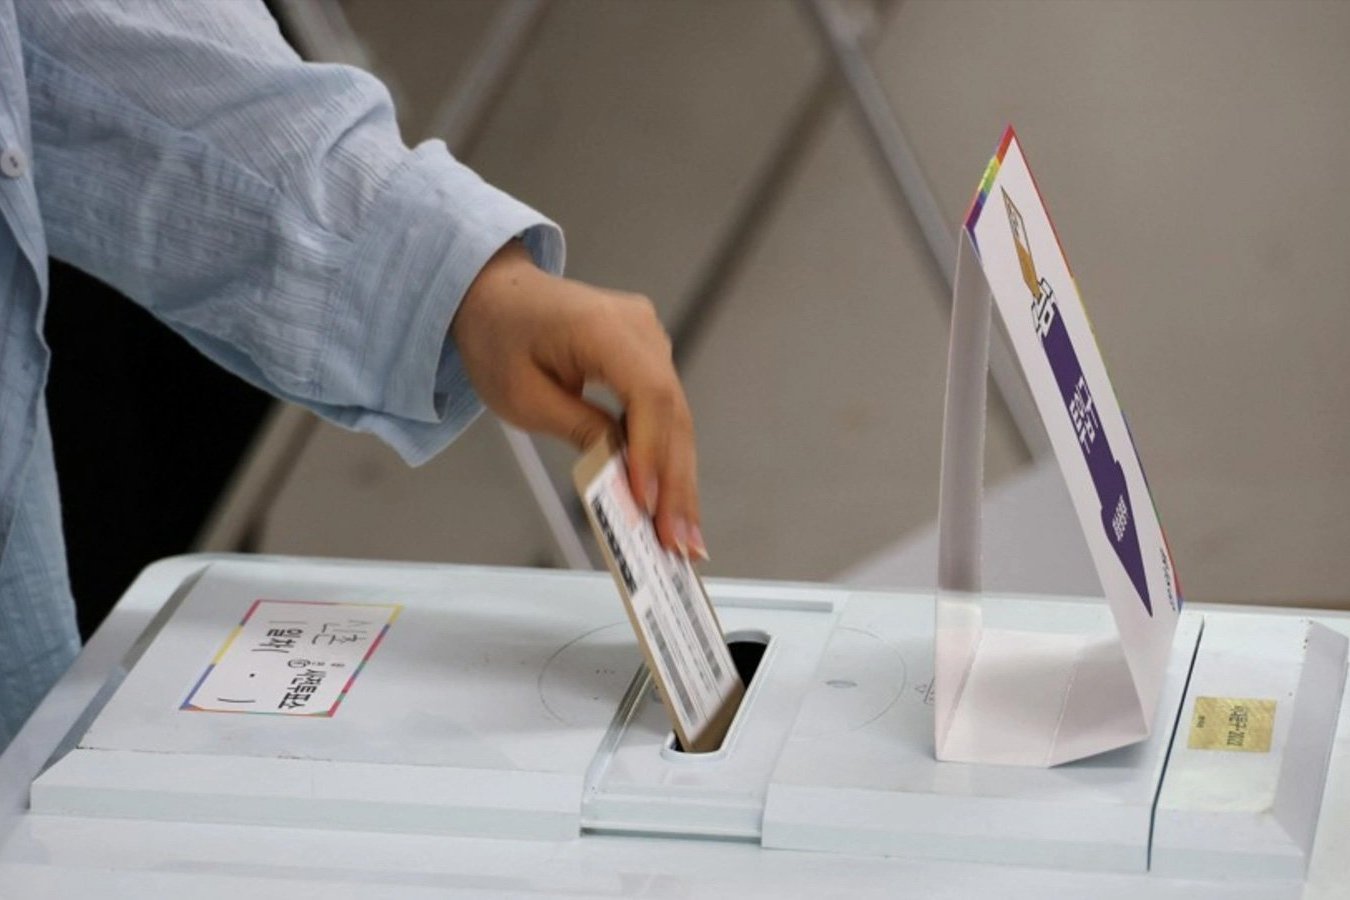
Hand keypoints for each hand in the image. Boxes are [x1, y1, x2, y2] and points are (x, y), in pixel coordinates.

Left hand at [451, 241, 705, 558]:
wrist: (497, 294)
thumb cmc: (499, 338)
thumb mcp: (523, 396)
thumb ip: (577, 430)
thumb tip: (622, 474)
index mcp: (601, 326)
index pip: (647, 393)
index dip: (652, 451)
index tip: (646, 502)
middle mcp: (639, 327)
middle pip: (672, 411)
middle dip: (676, 483)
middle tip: (679, 542)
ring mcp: (650, 339)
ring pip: (677, 418)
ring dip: (679, 479)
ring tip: (683, 538)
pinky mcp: (650, 356)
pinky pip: (665, 412)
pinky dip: (667, 457)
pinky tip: (673, 502)